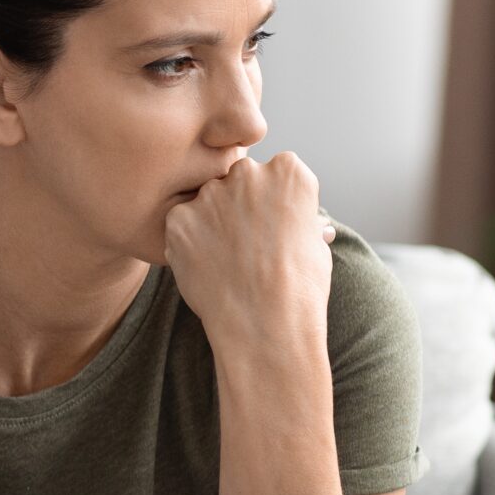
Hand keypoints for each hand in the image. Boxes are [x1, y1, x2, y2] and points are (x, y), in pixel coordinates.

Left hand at [160, 151, 336, 348]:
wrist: (266, 323)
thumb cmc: (299, 287)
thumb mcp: (314, 241)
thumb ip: (297, 216)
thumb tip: (301, 219)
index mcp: (289, 171)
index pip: (274, 172)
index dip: (272, 202)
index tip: (273, 226)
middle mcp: (248, 172)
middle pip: (238, 180)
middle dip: (239, 205)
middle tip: (246, 244)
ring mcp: (210, 194)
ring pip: (207, 201)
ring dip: (212, 222)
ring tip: (227, 260)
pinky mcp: (179, 219)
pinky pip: (181, 224)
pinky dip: (188, 242)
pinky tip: (206, 266)